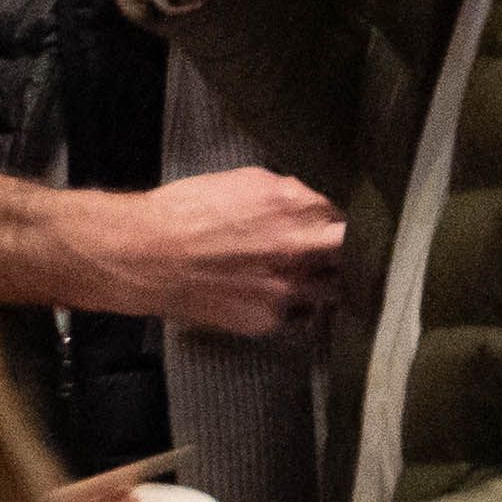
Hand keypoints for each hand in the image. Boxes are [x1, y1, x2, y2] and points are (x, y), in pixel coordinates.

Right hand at [95, 167, 339, 337]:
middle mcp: (301, 248)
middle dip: (358, 252)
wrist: (142, 256)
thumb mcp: (248, 181)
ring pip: (336, 290)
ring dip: (330, 283)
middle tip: (356, 252)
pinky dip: (295, 305)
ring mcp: (288, 288)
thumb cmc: (188, 211)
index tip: (352, 224)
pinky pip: (299, 314)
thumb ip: (292, 194)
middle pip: (358, 253)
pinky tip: (277, 295)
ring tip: (320, 278)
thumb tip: (316, 201)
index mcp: (299, 205)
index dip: (353, 220)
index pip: (354, 214)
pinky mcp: (269, 319)